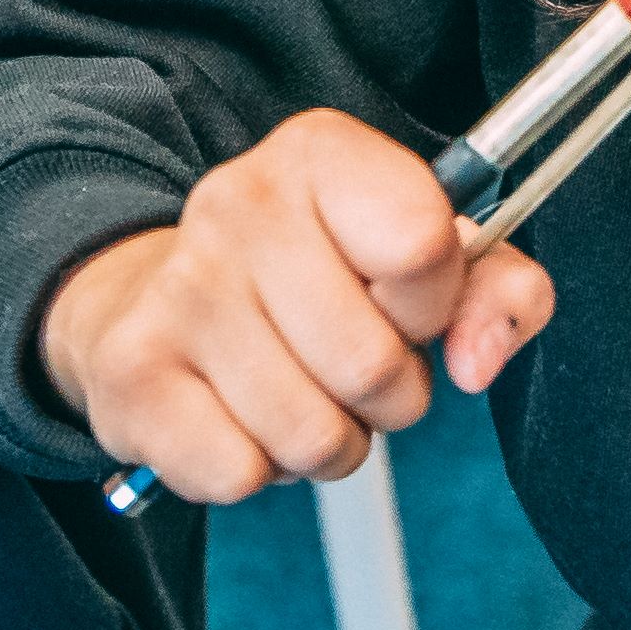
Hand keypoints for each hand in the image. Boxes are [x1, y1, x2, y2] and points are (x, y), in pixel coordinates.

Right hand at [37, 110, 554, 503]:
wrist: (150, 298)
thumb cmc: (317, 281)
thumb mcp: (426, 258)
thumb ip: (500, 291)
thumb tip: (479, 362)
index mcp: (320, 155)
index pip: (425, 249)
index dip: (433, 305)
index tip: (402, 300)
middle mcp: (238, 202)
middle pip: (373, 364)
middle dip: (388, 395)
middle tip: (351, 366)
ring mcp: (177, 289)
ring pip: (312, 436)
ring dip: (328, 442)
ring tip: (300, 394)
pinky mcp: (130, 372)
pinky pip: (241, 474)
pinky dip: (256, 470)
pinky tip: (237, 416)